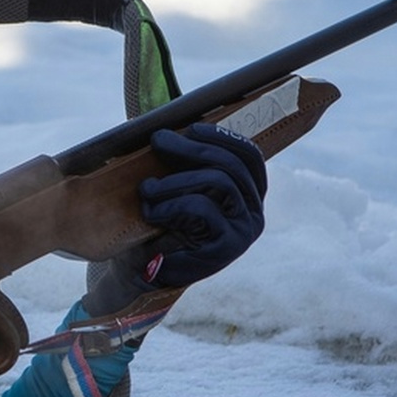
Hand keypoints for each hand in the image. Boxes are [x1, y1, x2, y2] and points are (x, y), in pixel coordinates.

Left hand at [139, 122, 265, 286]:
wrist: (143, 272)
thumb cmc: (158, 225)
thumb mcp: (175, 187)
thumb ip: (185, 162)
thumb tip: (170, 124)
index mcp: (248, 195)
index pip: (249, 156)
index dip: (223, 137)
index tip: (192, 129)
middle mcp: (253, 212)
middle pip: (231, 165)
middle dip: (191, 148)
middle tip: (158, 141)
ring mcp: (244, 230)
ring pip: (218, 181)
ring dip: (175, 179)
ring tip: (146, 188)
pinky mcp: (229, 247)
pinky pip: (203, 208)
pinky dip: (171, 204)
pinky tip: (151, 211)